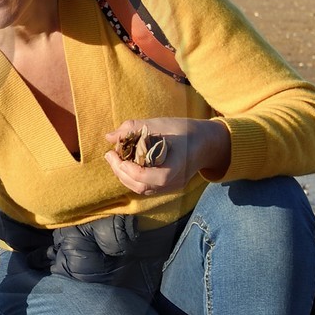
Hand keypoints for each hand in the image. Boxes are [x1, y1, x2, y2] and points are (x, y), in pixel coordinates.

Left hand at [103, 117, 230, 196]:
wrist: (206, 142)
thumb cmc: (183, 130)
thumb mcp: (159, 124)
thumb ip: (133, 129)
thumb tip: (109, 137)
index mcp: (176, 167)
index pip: (149, 177)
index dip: (128, 168)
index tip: (114, 154)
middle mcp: (174, 182)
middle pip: (141, 186)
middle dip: (120, 172)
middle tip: (110, 155)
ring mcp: (172, 188)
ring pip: (141, 190)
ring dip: (124, 176)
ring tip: (115, 160)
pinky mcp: (168, 188)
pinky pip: (146, 188)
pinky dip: (132, 179)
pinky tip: (126, 166)